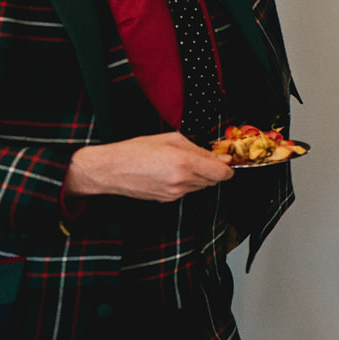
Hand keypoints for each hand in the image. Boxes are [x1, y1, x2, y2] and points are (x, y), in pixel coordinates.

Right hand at [65, 132, 233, 201]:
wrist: (111, 170)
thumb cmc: (136, 150)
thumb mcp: (171, 139)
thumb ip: (200, 149)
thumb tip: (221, 158)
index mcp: (185, 163)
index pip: (221, 174)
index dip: (228, 168)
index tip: (227, 162)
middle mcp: (181, 181)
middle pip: (213, 181)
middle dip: (212, 170)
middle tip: (201, 157)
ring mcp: (174, 193)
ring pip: (200, 186)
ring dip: (198, 176)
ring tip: (180, 163)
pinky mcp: (167, 200)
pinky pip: (186, 191)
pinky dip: (186, 182)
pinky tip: (171, 172)